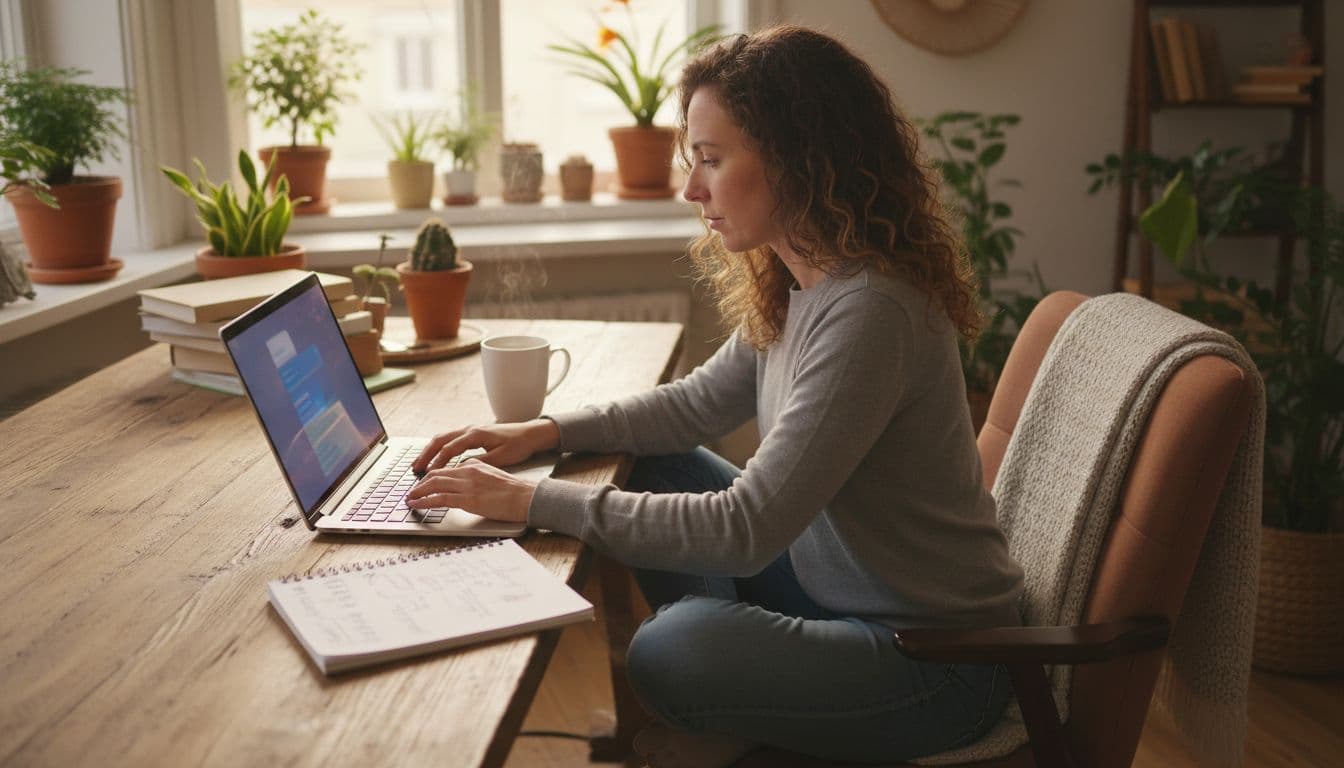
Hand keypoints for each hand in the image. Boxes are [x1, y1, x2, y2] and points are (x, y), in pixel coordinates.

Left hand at [406, 459, 536, 522]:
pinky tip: (416, 504)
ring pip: (434, 484)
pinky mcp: (468, 499)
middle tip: (411, 491)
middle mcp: (468, 471)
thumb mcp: (494, 475)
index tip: (423, 484)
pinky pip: (439, 498)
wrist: (527, 497)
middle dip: (420, 483)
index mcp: (474, 465)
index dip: (430, 476)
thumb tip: (466, 483)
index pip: (446, 468)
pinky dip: (424, 501)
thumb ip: (478, 475)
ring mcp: (467, 485)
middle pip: (435, 474)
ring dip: (418, 492)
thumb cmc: (515, 491)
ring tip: (409, 499)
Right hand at [412, 419, 560, 474]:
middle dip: (425, 455)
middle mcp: (470, 429)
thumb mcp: (501, 457)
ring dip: (429, 450)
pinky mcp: (472, 433)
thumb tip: (460, 469)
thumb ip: (479, 463)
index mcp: (476, 434)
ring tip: (419, 464)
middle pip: (440, 440)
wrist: (530, 433)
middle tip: (415, 469)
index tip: (427, 475)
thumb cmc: (518, 445)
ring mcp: (470, 429)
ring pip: (442, 438)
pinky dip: (438, 448)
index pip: (449, 448)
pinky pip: (449, 439)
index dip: (437, 462)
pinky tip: (434, 458)